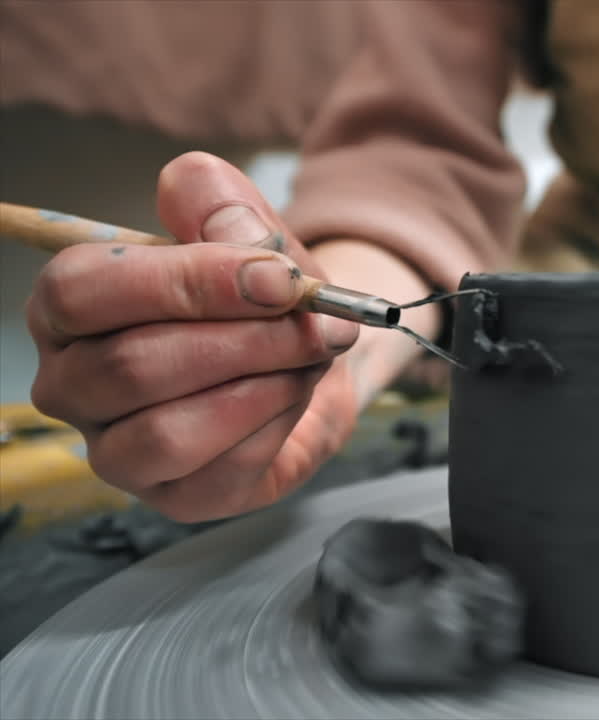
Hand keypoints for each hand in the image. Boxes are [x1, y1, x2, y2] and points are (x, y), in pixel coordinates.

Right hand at [27, 152, 360, 521]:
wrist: (310, 358)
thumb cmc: (260, 297)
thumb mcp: (248, 233)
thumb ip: (221, 205)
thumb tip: (213, 207)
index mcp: (69, 307)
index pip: (84, 292)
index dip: (188, 283)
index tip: (278, 277)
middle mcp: (73, 384)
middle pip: (133, 367)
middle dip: (248, 340)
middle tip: (320, 323)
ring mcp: (116, 451)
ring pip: (169, 432)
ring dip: (263, 387)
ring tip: (311, 358)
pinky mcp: (175, 497)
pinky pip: (219, 473)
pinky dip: (276, 425)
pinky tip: (297, 393)